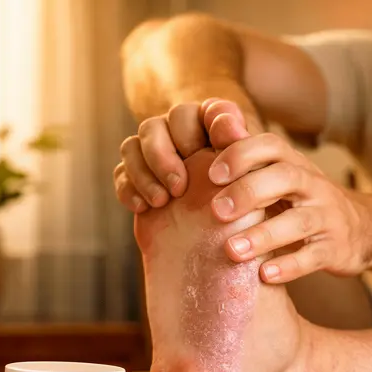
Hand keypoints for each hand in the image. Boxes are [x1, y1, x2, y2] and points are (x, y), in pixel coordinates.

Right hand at [113, 98, 250, 212]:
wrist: (213, 259)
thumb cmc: (241, 220)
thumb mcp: (249, 186)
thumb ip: (241, 152)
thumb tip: (228, 125)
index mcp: (218, 134)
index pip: (211, 111)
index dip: (211, 123)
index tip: (215, 147)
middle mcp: (184, 139)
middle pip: (159, 124)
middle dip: (165, 154)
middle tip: (180, 186)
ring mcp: (157, 159)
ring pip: (133, 145)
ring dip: (144, 172)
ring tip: (162, 201)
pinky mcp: (138, 181)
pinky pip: (121, 173)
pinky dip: (129, 188)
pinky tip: (144, 208)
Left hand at [206, 129, 371, 283]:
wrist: (362, 229)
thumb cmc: (303, 202)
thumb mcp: (281, 178)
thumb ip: (248, 163)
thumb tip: (204, 136)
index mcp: (294, 165)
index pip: (270, 146)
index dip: (241, 155)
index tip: (212, 175)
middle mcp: (313, 186)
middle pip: (285, 177)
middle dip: (249, 192)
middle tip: (216, 211)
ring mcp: (327, 217)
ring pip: (298, 221)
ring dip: (263, 235)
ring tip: (232, 250)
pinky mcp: (335, 249)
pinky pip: (313, 256)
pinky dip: (289, 266)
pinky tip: (264, 275)